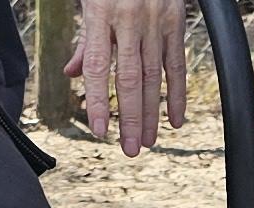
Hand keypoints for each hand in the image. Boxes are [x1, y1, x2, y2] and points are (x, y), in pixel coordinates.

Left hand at [67, 0, 190, 155]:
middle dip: (131, 117)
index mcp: (102, 12)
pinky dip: (178, 93)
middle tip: (129, 149)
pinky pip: (177, 63)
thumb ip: (86, 38)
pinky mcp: (176, 21)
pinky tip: (175, 119)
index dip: (99, 100)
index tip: (99, 130)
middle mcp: (131, 19)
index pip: (99, 66)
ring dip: (152, 112)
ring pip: (154, 75)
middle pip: (130, 77)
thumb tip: (75, 73)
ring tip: (146, 141)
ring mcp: (157, 21)